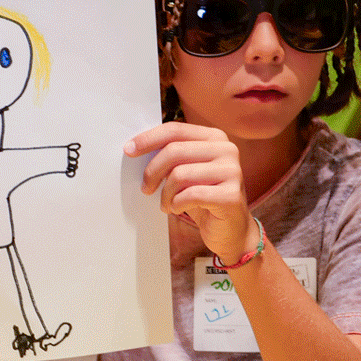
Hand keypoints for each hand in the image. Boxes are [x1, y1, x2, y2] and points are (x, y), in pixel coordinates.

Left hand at [126, 122, 256, 261]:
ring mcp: (232, 171)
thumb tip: (136, 147)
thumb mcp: (187, 171)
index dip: (149, 139)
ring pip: (179, 175)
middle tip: (145, 188)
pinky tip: (179, 209)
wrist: (230, 230)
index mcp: (214, 137)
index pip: (175, 130)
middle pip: (174, 151)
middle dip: (152, 171)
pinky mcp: (231, 195)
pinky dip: (177, 205)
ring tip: (167, 204)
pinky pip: (190, 195)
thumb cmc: (203, 198)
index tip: (129, 150)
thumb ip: (171, 156)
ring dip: (166, 194)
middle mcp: (227, 150)